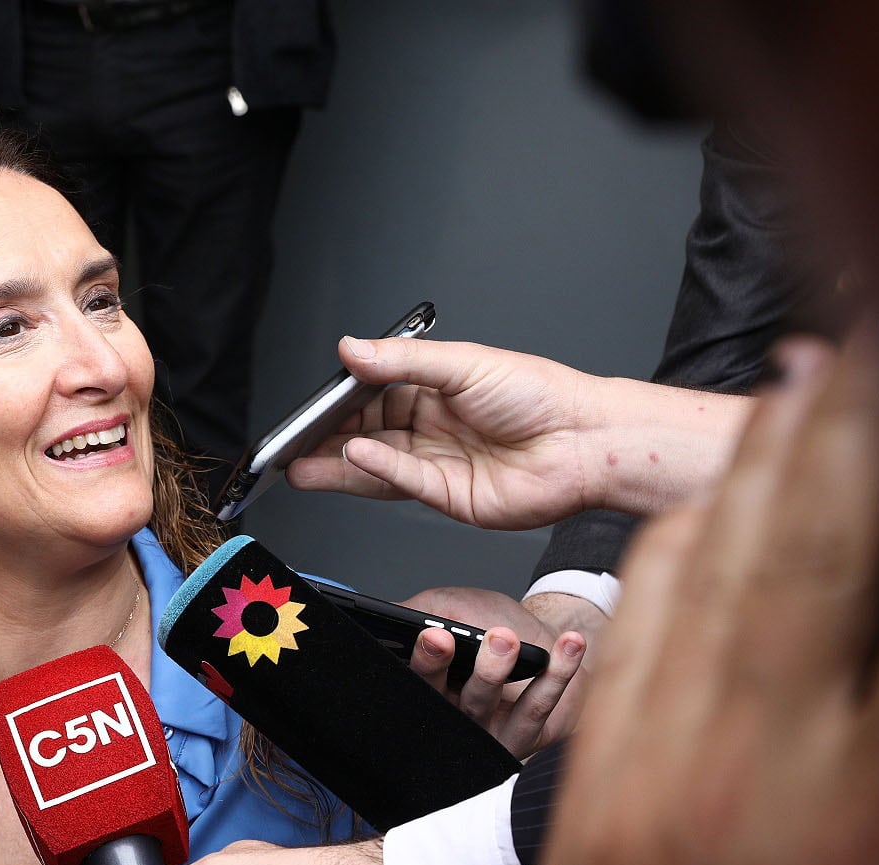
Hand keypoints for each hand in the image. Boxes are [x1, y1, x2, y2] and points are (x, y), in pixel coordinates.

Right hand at [285, 337, 740, 527]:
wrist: (588, 442)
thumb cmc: (541, 395)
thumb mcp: (463, 363)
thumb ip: (401, 362)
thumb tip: (351, 351)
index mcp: (434, 391)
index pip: (372, 398)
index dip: (338, 404)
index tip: (308, 406)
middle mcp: (432, 430)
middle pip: (366, 436)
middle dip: (326, 441)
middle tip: (290, 443)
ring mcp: (439, 466)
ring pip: (376, 466)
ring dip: (337, 465)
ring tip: (299, 464)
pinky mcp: (450, 498)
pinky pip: (404, 483)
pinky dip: (377, 469)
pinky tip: (353, 455)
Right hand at [399, 586, 587, 754]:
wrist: (545, 639)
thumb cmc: (493, 622)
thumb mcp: (452, 606)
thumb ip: (422, 609)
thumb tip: (392, 614)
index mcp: (427, 686)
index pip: (411, 679)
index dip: (420, 660)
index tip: (430, 635)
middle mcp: (451, 715)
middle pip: (437, 699)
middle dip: (439, 666)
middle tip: (447, 637)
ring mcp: (486, 731)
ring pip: (482, 705)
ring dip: (492, 671)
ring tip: (505, 638)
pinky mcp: (525, 737)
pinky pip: (536, 709)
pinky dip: (554, 675)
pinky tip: (567, 645)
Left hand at [483, 342, 878, 864]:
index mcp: (874, 832)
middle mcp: (750, 783)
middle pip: (813, 559)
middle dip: (857, 432)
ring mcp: (649, 783)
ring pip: (705, 585)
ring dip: (754, 472)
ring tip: (802, 384)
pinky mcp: (584, 803)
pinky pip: (616, 650)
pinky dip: (659, 568)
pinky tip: (692, 514)